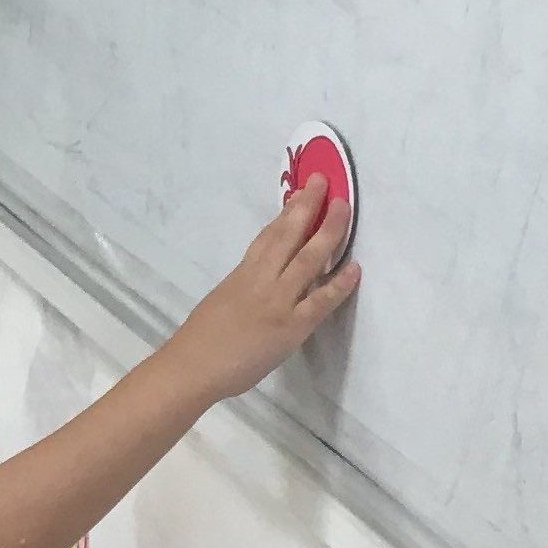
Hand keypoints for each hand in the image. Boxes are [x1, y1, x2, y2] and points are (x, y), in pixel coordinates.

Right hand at [168, 184, 358, 402]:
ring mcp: (278, 301)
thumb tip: (264, 277)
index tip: (302, 192)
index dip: (287, 212)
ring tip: (344, 208)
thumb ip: (245, 284)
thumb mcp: (223, 298)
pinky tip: (355, 268)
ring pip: (307, 259)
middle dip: (307, 206)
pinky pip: (320, 301)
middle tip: (324, 182)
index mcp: (243, 273)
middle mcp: (262, 280)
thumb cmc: (202, 339)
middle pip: (288, 235)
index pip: (269, 235)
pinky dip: (339, 283)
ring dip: (328, 231)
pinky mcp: (292, 327)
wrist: (193, 366)